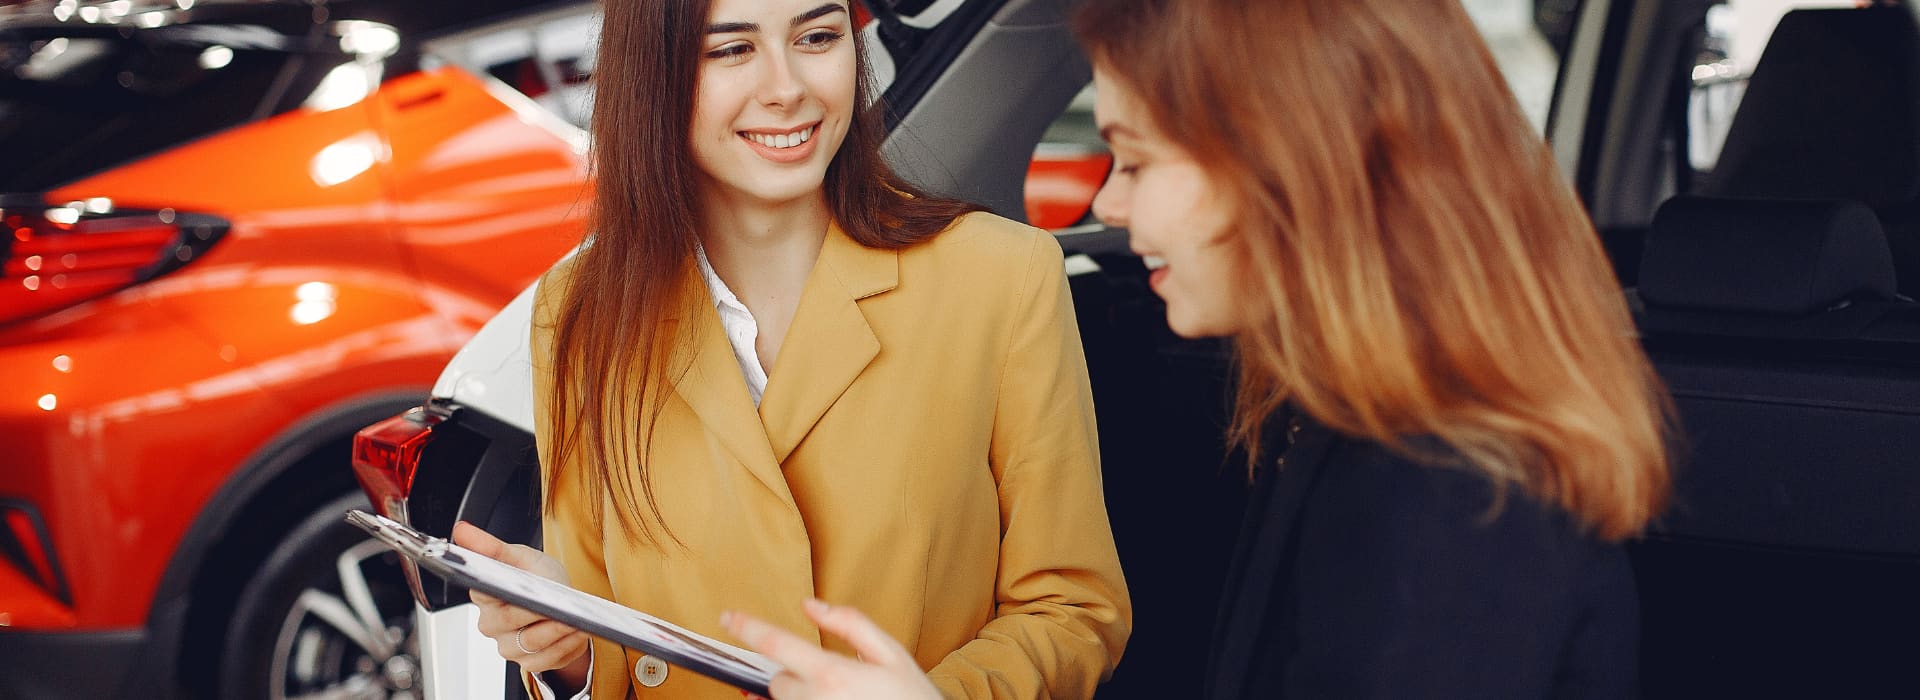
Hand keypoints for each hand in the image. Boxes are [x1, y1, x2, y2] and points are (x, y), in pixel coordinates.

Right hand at [451, 521, 591, 686]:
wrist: (561, 604)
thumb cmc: (537, 578)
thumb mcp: (520, 557)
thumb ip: (492, 547)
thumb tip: (461, 530)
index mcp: (484, 595)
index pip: (482, 590)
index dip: (498, 588)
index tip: (516, 585)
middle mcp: (491, 624)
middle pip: (510, 619)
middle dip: (537, 610)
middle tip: (558, 603)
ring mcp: (507, 646)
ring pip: (531, 642)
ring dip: (557, 629)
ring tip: (575, 618)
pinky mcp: (528, 662)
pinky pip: (547, 658)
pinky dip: (566, 644)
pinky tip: (579, 631)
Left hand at [722, 599, 941, 699]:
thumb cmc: (912, 699)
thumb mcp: (890, 652)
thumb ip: (849, 623)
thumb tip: (811, 605)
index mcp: (832, 673)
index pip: (775, 644)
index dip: (747, 627)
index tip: (728, 617)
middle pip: (776, 680)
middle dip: (792, 673)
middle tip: (823, 677)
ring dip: (794, 696)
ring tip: (829, 693)